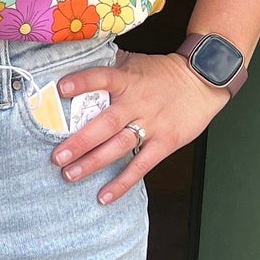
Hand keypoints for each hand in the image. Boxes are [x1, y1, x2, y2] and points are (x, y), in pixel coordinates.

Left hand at [53, 48, 232, 203]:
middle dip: (80, 142)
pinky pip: (141, 166)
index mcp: (128, 80)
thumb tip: (73, 63)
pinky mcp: (165, 143)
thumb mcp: (135, 62)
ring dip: (93, 163)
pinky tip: (104, 196)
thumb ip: (109, 66)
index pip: (103, 77)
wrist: (202, 80)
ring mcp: (152, 124)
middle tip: (57, 156)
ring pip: (119, 146)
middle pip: (106, 123)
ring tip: (69, 175)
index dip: (82, 82)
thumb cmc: (162, 73)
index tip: (61, 89)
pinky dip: (122, 183)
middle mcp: (137, 103)